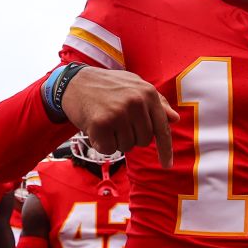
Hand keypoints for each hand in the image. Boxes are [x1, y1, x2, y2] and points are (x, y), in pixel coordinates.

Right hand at [60, 67, 178, 167]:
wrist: (74, 82)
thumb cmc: (107, 86)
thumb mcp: (134, 87)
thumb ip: (156, 103)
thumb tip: (174, 119)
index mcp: (148, 93)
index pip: (162, 128)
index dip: (165, 149)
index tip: (167, 165)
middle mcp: (136, 102)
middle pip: (144, 140)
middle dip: (131, 137)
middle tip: (117, 122)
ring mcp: (119, 113)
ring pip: (127, 146)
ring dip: (116, 140)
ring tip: (106, 121)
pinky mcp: (102, 123)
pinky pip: (110, 149)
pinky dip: (102, 144)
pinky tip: (95, 128)